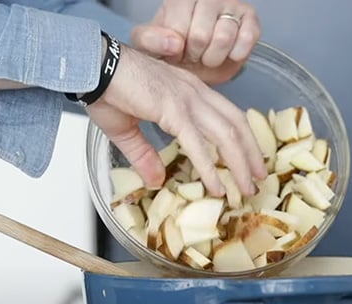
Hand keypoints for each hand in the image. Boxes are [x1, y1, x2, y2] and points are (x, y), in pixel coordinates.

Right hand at [86, 44, 266, 196]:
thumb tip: (155, 181)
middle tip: (259, 179)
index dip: (244, 138)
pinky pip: (197, 143)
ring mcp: (186, 100)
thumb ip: (144, 156)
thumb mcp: (128, 130)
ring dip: (239, 164)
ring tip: (246, 188)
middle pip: (236, 124)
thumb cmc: (107, 90)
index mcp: (189, 92)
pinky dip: (209, 167)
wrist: (92, 68)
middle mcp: (194, 93)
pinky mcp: (172, 110)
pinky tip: (216, 186)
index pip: (228, 115)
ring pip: (225, 134)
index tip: (251, 160)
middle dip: (251, 154)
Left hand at [131, 0, 259, 84]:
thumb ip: (150, 40)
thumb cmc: (172, 49)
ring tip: (208, 56)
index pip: (177, 27)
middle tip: (193, 55)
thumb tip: (175, 43)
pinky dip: (236, 54)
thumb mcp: (149, 45)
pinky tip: (228, 55)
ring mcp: (231, 5)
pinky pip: (247, 39)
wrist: (195, 61)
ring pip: (224, 38)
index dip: (175, 49)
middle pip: (200, 36)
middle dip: (195, 55)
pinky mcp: (251, 20)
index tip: (176, 51)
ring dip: (214, 57)